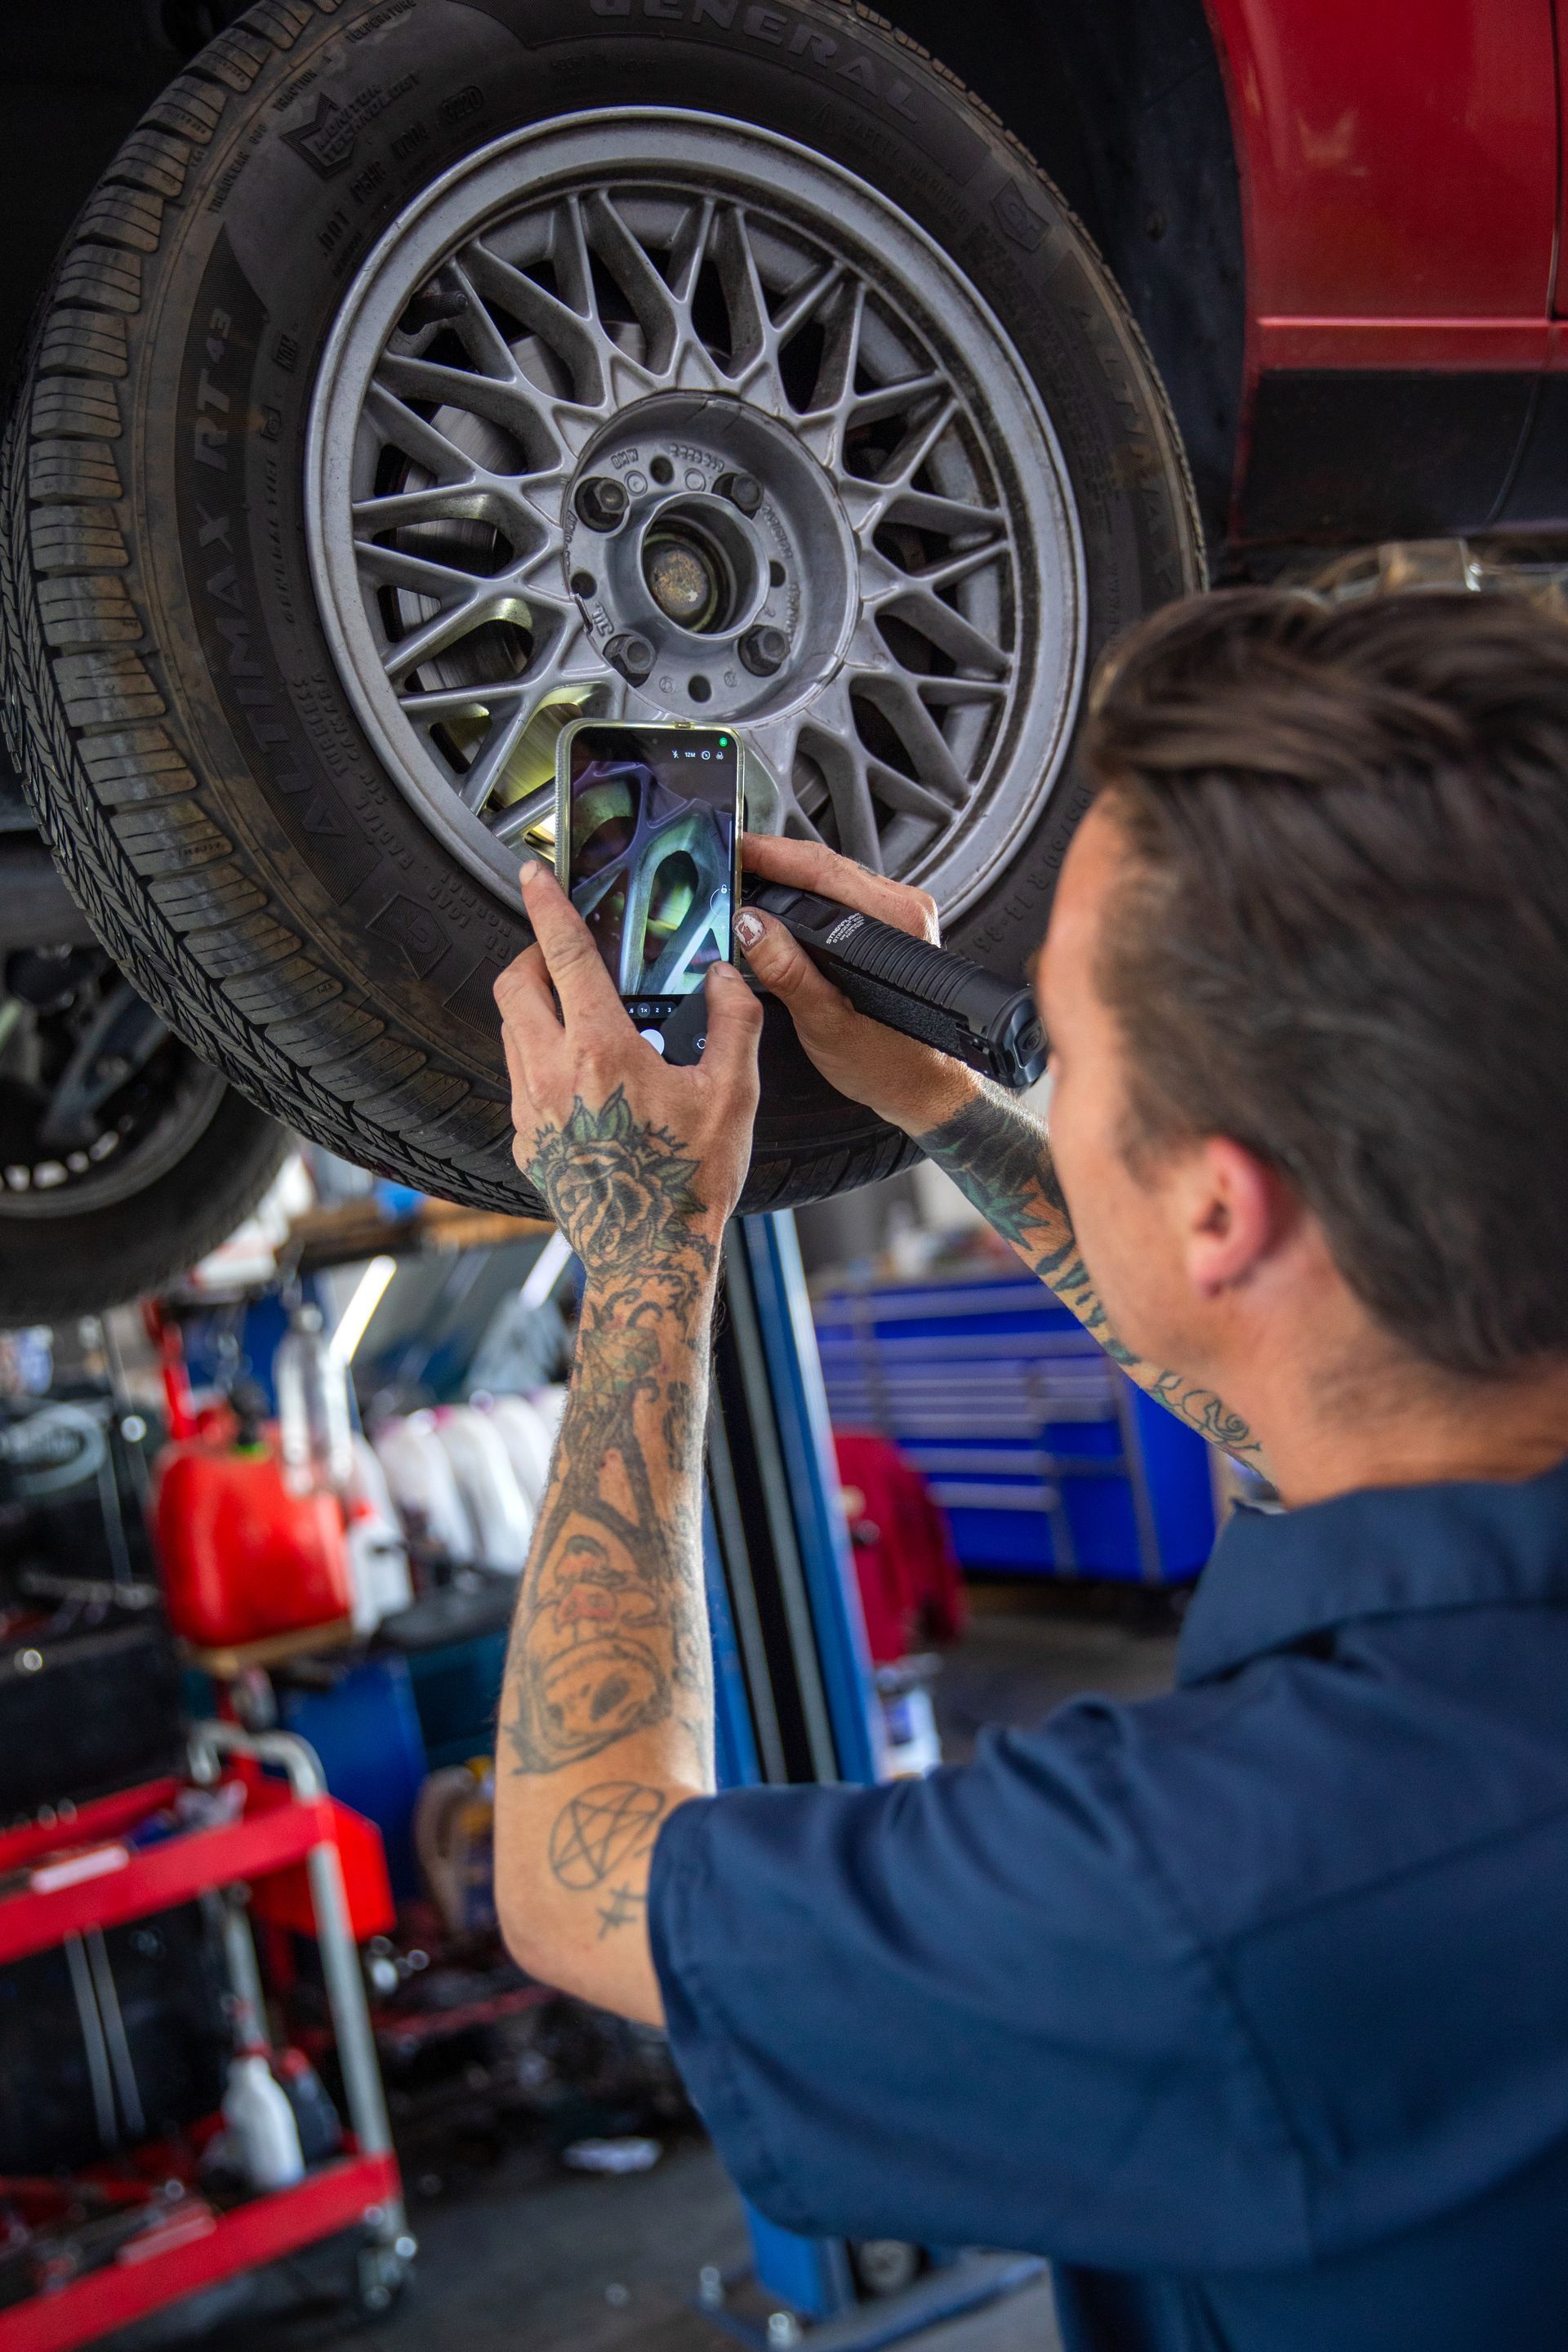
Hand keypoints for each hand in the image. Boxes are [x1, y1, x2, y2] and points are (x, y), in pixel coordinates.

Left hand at [494, 861, 761, 1280]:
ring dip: (533, 1008)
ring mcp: (530, 1112)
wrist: (649, 1259)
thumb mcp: (732, 1093)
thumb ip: (732, 1020)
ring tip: (577, 1016)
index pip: (561, 953)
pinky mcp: (525, 1145)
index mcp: (600, 1049)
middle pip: (514, 986)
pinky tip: (580, 1081)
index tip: (532, 873)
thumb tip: (725, 977)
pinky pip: (518, 1082)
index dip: (545, 904)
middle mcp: (550, 1073)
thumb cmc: (691, 1181)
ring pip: (509, 1032)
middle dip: (531, 955)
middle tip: (562, 954)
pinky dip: (538, 1061)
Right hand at [736, 833, 977, 1134]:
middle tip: (729, 865)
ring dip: (790, 878)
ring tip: (747, 882)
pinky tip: (782, 906)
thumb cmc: (888, 1062)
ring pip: (833, 878)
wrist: (923, 1085)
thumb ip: (788, 971)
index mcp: (892, 923)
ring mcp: (900, 915)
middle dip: (775, 861)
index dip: (771, 855)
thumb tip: (753, 926)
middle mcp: (903, 910)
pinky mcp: (892, 926)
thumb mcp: (826, 1022)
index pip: (821, 869)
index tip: (735, 851)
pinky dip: (808, 897)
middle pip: (826, 866)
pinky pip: (842, 897)